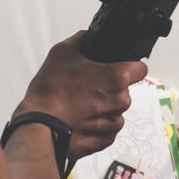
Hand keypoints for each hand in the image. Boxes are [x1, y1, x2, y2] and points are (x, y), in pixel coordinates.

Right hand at [19, 33, 148, 161]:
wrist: (38, 127)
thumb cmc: (50, 92)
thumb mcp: (61, 53)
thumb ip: (81, 40)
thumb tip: (87, 37)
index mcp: (117, 77)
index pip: (140, 69)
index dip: (130, 67)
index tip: (118, 69)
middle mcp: (120, 101)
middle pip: (124, 91)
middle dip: (109, 89)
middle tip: (87, 88)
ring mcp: (113, 123)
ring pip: (115, 111)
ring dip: (103, 109)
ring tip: (79, 107)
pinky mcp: (104, 140)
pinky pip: (106, 130)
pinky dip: (96, 126)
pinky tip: (79, 121)